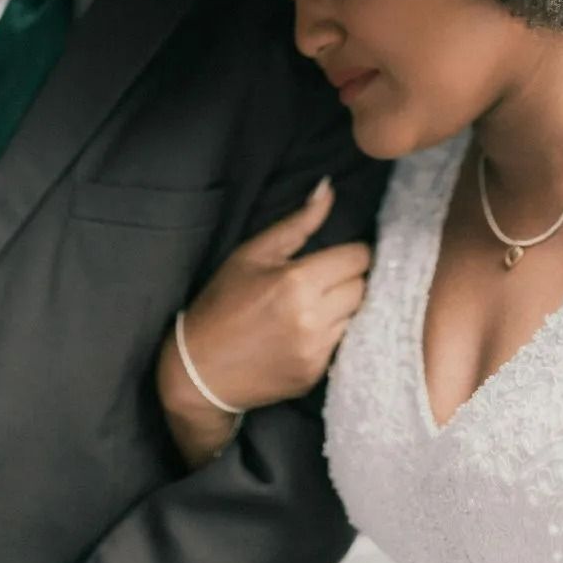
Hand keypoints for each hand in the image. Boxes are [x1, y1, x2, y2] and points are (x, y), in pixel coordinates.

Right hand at [158, 177, 371, 459]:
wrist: (199, 370)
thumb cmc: (222, 303)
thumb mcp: (253, 253)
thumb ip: (298, 222)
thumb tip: (328, 189)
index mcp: (297, 283)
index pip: (358, 258)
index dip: (353, 252)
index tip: (340, 253)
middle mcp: (312, 319)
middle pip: (362, 287)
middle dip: (349, 278)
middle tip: (325, 277)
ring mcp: (316, 351)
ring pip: (357, 315)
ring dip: (344, 305)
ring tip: (317, 302)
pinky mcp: (316, 374)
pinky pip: (343, 342)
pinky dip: (333, 331)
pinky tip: (308, 328)